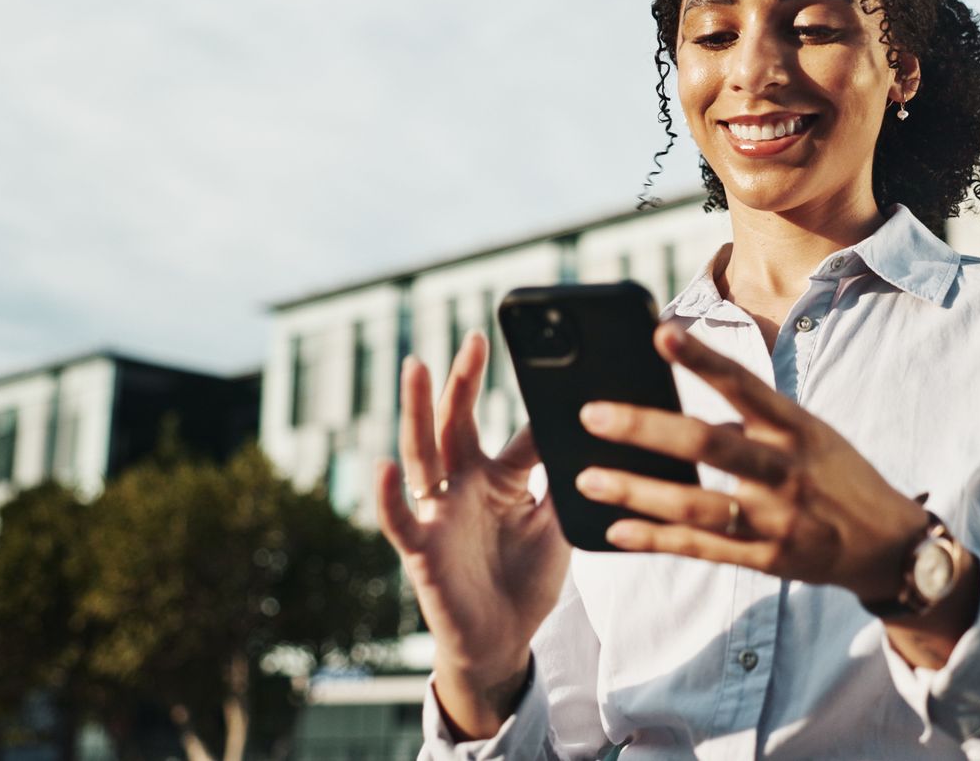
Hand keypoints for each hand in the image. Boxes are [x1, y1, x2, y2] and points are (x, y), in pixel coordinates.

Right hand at [374, 331, 568, 738]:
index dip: (534, 402)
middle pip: (458, 423)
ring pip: (422, 453)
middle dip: (463, 381)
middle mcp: (463, 485)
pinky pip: (399, 518)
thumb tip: (596, 437)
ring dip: (417, 410)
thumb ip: (566, 484)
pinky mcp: (421, 548)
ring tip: (416, 367)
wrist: (501, 641)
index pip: (516, 430)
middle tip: (474, 339)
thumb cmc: (524, 579)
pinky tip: (384, 466)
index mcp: (499, 477)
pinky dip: (389, 494)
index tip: (556, 367)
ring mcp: (439, 513)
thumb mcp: (557, 526)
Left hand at [572, 320, 933, 604]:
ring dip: (637, 491)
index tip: (659, 332)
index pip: (743, 384)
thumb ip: (752, 421)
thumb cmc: (837, 475)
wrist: (889, 545)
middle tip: (593, 414)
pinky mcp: (766, 559)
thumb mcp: (810, 434)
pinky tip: (616, 530)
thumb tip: (683, 413)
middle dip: (647, 429)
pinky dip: (655, 540)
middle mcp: (786, 470)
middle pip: (709, 444)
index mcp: (797, 428)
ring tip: (587, 478)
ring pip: (696, 505)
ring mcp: (776, 518)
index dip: (702, 358)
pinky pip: (701, 548)